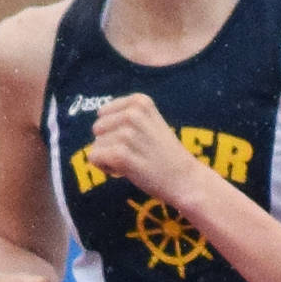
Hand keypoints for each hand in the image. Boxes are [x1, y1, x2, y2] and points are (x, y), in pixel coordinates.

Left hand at [87, 93, 211, 212]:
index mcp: (140, 102)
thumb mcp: (151, 123)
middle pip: (98, 128)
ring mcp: (127, 134)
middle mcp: (132, 114)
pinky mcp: (121, 154)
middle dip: (110, 143)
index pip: (103, 113)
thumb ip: (127, 116)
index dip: (114, 130)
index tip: (135, 141)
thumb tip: (97, 121)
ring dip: (110, 158)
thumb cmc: (165, 155)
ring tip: (134, 162)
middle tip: (134, 154)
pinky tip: (125, 171)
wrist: (186, 180)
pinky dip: (106, 168)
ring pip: (96, 145)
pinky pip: (95, 158)